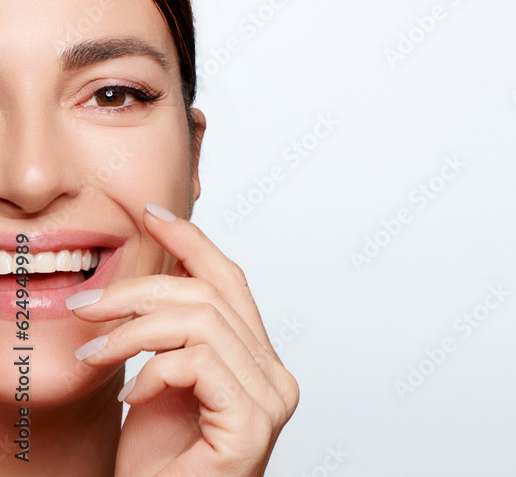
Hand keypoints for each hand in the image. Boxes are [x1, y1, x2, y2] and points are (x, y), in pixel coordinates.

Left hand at [70, 203, 298, 476]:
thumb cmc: (159, 464)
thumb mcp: (159, 377)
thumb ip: (173, 332)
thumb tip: (158, 269)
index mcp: (261, 360)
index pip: (232, 282)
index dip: (193, 242)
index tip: (152, 215)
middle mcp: (277, 376)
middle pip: (211, 295)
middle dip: (140, 290)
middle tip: (87, 305)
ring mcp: (272, 400)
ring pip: (202, 322)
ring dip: (134, 331)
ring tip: (96, 355)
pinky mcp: (253, 424)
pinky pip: (199, 362)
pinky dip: (153, 370)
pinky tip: (133, 396)